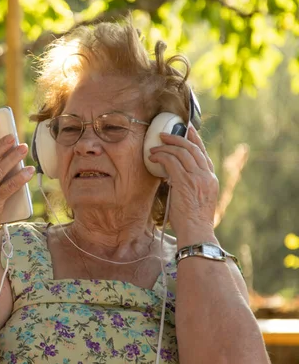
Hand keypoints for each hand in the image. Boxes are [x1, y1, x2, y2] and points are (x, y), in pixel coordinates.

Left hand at [148, 125, 218, 246]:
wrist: (196, 232)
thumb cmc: (192, 221)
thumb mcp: (197, 200)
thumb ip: (191, 185)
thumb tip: (173, 176)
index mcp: (211, 180)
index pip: (203, 155)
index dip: (195, 140)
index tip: (188, 130)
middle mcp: (206, 176)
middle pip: (193, 149)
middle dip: (178, 138)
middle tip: (164, 134)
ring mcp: (197, 178)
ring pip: (181, 152)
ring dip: (166, 147)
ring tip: (154, 147)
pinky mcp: (185, 181)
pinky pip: (172, 161)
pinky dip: (161, 156)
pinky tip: (153, 157)